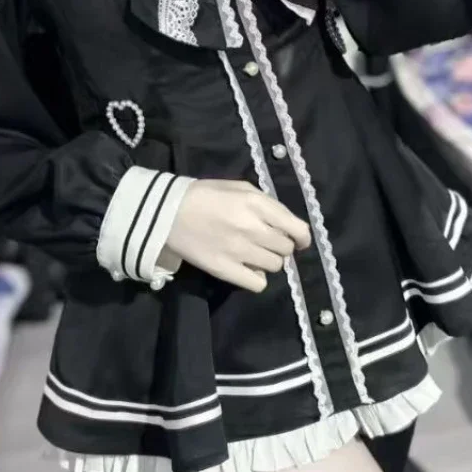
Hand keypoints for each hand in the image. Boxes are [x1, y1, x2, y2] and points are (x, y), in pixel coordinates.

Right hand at [165, 180, 311, 292]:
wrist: (168, 212)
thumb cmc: (205, 195)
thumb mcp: (239, 187)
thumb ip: (266, 203)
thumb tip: (286, 223)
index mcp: (258, 205)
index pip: (297, 229)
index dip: (303, 237)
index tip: (299, 240)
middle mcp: (253, 228)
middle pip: (286, 249)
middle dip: (280, 245)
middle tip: (266, 241)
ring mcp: (240, 251)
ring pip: (275, 266)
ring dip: (269, 260)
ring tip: (254, 253)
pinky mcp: (226, 270)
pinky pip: (258, 284)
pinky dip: (257, 277)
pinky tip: (247, 268)